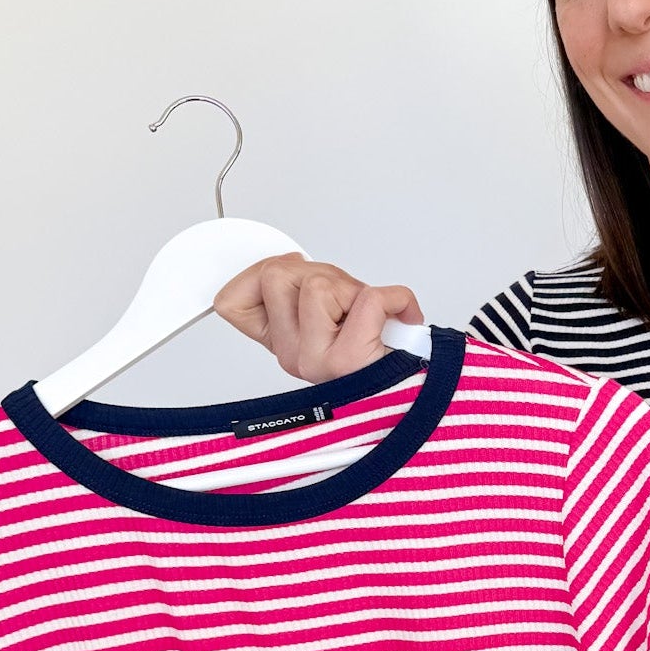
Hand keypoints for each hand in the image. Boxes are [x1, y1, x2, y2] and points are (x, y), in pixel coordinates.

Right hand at [213, 253, 424, 383]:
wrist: (419, 388)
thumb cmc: (381, 355)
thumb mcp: (333, 316)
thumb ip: (306, 291)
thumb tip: (291, 262)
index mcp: (281, 345)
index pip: (230, 303)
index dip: (256, 274)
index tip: (291, 276)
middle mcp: (292, 357)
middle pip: (276, 274)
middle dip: (319, 272)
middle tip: (344, 300)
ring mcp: (317, 361)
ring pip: (317, 284)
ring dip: (353, 288)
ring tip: (369, 315)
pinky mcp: (349, 361)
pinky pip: (369, 300)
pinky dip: (396, 297)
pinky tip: (400, 316)